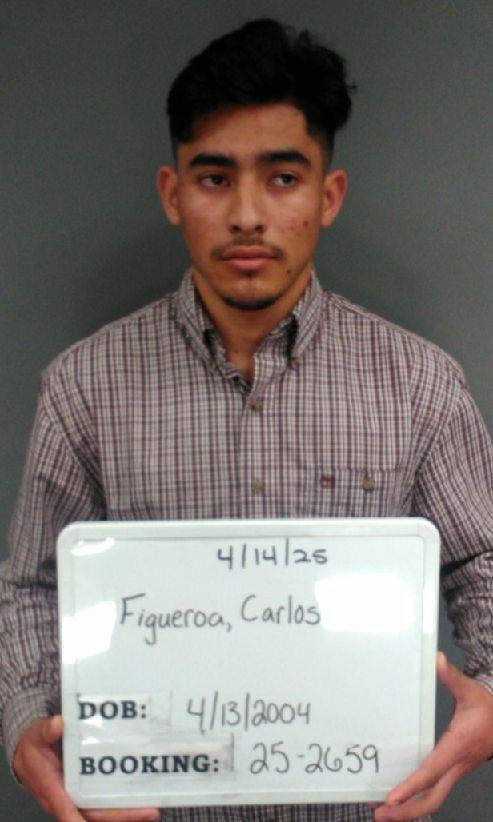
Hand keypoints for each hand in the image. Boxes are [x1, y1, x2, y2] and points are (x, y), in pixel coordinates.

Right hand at [13, 715, 160, 821]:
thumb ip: (47, 730)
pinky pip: (101, 807)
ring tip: (152, 810)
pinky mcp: (83, 798)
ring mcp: (75, 802)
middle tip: (150, 811)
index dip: (81, 819)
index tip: (103, 821)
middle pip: (93, 815)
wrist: (28, 756)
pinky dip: (119, 807)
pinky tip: (140, 802)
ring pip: (100, 815)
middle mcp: (65, 801)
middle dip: (121, 816)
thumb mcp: (37, 735)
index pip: (68, 809)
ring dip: (124, 814)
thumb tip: (57, 724)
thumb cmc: (34, 746)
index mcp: (52, 788)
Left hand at [372, 652, 492, 820]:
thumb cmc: (487, 708)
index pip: (431, 772)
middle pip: (432, 798)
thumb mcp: (469, 690)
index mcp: (457, 747)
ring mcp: (454, 772)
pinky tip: (398, 799)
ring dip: (409, 810)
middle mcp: (455, 766)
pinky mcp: (451, 771)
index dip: (411, 787)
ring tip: (382, 813)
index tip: (392, 798)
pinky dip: (415, 799)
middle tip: (381, 814)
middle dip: (407, 811)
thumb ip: (451, 677)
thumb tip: (437, 660)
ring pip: (433, 799)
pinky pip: (433, 791)